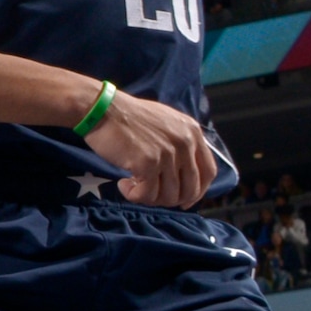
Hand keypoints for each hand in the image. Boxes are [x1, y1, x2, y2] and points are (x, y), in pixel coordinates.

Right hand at [77, 85, 223, 206]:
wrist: (102, 109)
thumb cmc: (127, 116)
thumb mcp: (165, 122)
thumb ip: (180, 142)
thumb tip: (183, 173)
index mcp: (192, 132)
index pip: (209, 171)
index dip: (198, 192)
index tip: (184, 201)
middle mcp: (185, 143)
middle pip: (191, 188)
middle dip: (171, 199)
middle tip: (152, 196)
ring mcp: (168, 153)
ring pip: (169, 196)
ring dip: (149, 198)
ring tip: (133, 186)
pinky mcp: (148, 163)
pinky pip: (147, 195)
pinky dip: (134, 196)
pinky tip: (123, 184)